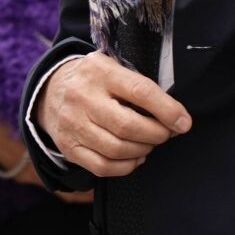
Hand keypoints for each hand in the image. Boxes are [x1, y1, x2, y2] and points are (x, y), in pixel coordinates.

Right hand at [37, 51, 191, 177]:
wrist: (50, 90)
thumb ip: (140, 87)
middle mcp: (83, 97)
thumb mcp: (113, 67)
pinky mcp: (68, 147)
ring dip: (143, 150)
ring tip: (150, 143)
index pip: (140, 91)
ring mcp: (72, 123)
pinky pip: (103, 167)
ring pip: (117, 149)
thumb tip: (175, 116)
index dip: (167, 110)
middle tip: (167, 134)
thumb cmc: (94, 80)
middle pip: (128, 126)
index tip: (184, 122)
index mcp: (100, 71)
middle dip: (156, 134)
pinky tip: (135, 157)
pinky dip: (126, 166)